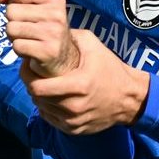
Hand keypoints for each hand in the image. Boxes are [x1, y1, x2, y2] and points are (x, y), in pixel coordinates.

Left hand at [1, 0, 78, 79]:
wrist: (62, 55)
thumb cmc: (41, 24)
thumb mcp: (33, 3)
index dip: (14, 0)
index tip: (23, 8)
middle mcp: (57, 14)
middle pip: (11, 11)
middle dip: (12, 20)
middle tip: (26, 27)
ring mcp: (54, 33)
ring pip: (11, 29)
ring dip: (13, 35)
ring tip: (27, 37)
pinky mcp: (48, 52)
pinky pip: (16, 46)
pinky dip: (18, 49)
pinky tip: (31, 49)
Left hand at [23, 26, 150, 135]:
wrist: (131, 100)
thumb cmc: (112, 70)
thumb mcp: (95, 47)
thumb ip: (72, 36)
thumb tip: (49, 28)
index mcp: (78, 85)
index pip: (37, 86)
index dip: (27, 74)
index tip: (28, 64)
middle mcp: (75, 107)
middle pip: (36, 97)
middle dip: (31, 83)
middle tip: (33, 72)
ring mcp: (74, 121)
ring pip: (41, 107)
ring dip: (39, 95)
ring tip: (44, 82)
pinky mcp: (74, 130)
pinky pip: (50, 118)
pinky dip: (48, 107)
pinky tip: (53, 96)